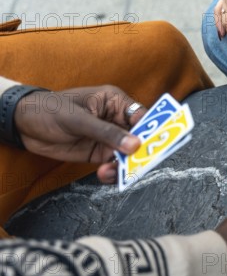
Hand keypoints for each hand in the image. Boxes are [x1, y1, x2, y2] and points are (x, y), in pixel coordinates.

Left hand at [14, 85, 146, 183]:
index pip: (141, 116)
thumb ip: (107, 132)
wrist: (23, 125)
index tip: (153, 146)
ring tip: (110, 171)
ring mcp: (109, 137)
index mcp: (115, 102)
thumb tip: (135, 145)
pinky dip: (113, 171)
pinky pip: (114, 163)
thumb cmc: (50, 110)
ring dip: (125, 165)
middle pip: (139, 137)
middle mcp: (116, 119)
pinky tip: (103, 174)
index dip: (151, 130)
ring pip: (128, 154)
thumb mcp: (78, 119)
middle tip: (138, 165)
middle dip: (139, 152)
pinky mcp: (100, 153)